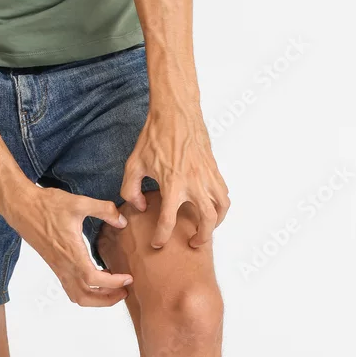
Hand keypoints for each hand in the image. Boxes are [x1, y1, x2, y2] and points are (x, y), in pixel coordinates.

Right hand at [8, 187, 132, 306]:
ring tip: (113, 289)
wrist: (21, 206)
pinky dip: (85, 292)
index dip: (113, 283)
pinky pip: (70, 288)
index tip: (128, 278)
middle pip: (85, 297)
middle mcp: (63, 265)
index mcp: (71, 252)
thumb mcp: (79, 203)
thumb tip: (122, 221)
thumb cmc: (47, 205)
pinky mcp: (54, 265)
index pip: (93, 280)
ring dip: (96, 299)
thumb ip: (104, 210)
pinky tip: (96, 279)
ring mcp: (57, 267)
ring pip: (77, 296)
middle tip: (124, 291)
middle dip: (107, 299)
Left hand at [120, 106, 229, 248]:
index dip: (162, 237)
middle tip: (193, 244)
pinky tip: (211, 207)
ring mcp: (207, 176)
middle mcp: (194, 183)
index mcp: (172, 184)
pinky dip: (220, 205)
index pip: (168, 221)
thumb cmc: (155, 136)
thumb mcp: (134, 164)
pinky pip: (223, 193)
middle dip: (201, 237)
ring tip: (207, 229)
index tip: (158, 243)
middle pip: (206, 220)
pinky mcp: (214, 169)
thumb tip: (141, 207)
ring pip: (222, 208)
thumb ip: (131, 190)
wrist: (176, 112)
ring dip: (216, 223)